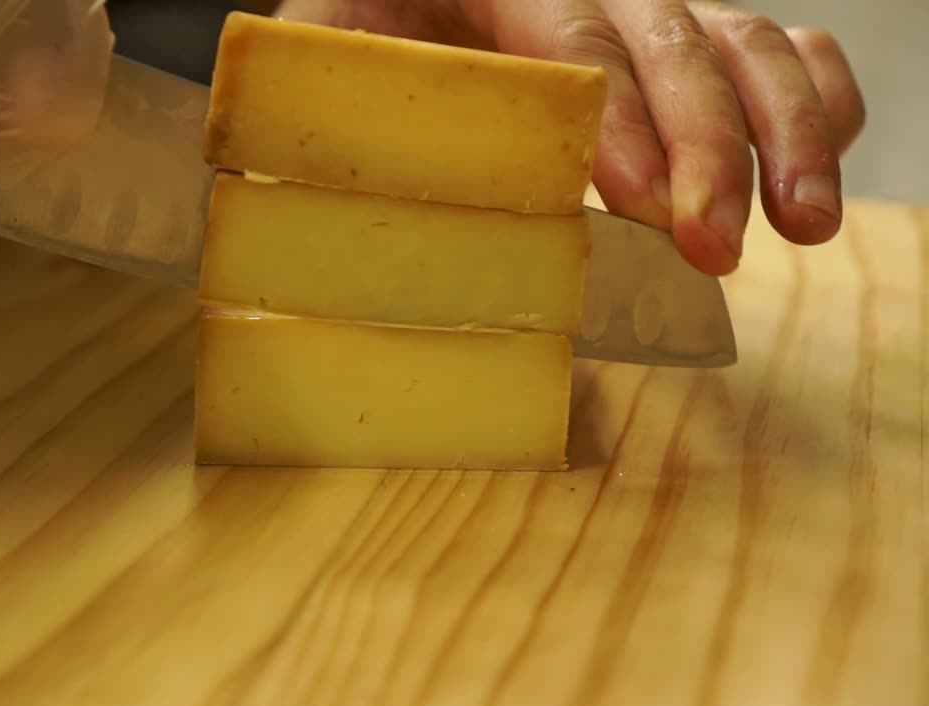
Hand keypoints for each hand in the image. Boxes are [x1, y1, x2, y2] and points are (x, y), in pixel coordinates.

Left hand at [274, 0, 865, 275]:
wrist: (388, 11)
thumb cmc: (351, 52)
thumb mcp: (324, 62)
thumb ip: (339, 103)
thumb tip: (343, 199)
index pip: (574, 30)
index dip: (620, 118)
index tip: (646, 204)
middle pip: (674, 34)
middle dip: (710, 144)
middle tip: (715, 244)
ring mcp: (640, 6)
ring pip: (740, 38)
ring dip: (784, 132)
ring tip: (806, 223)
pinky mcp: (679, 39)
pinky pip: (773, 43)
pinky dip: (812, 97)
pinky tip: (819, 161)